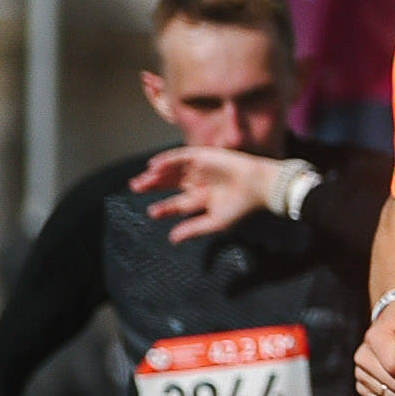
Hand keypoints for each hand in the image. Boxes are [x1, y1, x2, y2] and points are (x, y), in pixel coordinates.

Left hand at [135, 145, 291, 241]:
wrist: (260, 186)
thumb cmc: (242, 206)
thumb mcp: (215, 222)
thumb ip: (193, 229)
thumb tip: (172, 239)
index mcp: (203, 199)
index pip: (178, 203)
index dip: (164, 208)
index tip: (152, 212)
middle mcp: (199, 183)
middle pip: (170, 184)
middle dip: (152, 186)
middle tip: (135, 187)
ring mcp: (200, 168)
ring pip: (171, 170)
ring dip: (156, 174)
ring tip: (141, 180)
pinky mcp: (203, 156)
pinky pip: (179, 156)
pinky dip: (166, 160)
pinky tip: (153, 166)